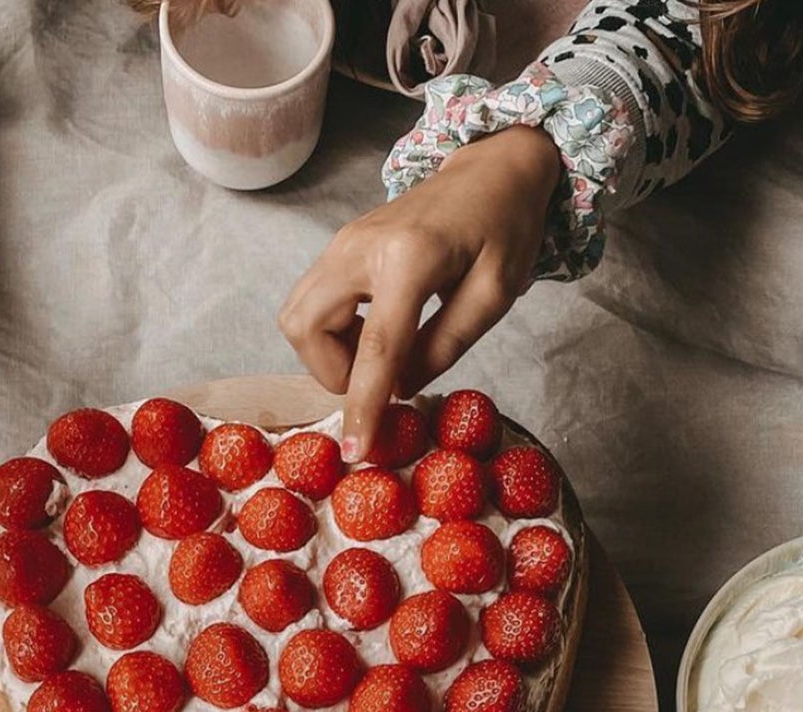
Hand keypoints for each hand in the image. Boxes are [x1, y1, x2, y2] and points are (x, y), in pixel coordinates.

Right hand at [279, 125, 560, 460]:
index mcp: (410, 258)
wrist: (492, 168)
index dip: (362, 405)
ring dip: (329, 352)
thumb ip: (445, 346)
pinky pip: (310, 303)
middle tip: (379, 376)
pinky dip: (331, 332)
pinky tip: (371, 329)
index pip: (376, 348)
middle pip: (306, 328)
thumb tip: (399, 392)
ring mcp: (341, 243)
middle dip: (333, 370)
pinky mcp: (338, 247)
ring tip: (377, 352)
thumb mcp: (494, 294)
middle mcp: (360, 246)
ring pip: (298, 317)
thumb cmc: (504, 227)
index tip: (354, 451)